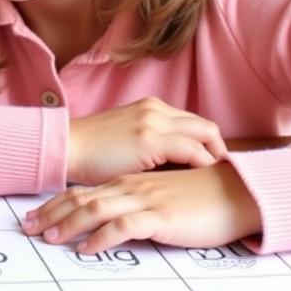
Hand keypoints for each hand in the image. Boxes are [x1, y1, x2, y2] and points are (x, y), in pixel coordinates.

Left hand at [22, 161, 262, 252]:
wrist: (236, 192)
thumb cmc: (203, 198)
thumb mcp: (163, 198)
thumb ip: (140, 206)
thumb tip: (118, 222)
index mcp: (129, 182)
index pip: (84, 192)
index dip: (57, 203)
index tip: (36, 216)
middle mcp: (131, 187)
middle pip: (81, 199)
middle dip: (51, 213)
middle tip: (28, 228)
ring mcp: (144, 199)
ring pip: (95, 209)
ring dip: (68, 225)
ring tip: (48, 239)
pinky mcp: (160, 215)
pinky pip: (124, 226)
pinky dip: (101, 238)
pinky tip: (86, 249)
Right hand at [67, 97, 226, 184]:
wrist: (68, 148)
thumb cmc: (93, 151)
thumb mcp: (129, 139)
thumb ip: (153, 144)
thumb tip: (179, 167)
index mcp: (150, 107)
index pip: (194, 122)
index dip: (208, 144)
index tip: (215, 165)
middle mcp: (156, 108)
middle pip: (206, 126)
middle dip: (220, 150)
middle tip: (223, 176)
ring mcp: (154, 121)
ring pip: (206, 134)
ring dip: (216, 157)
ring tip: (219, 181)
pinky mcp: (150, 139)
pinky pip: (193, 151)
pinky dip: (205, 165)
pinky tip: (203, 183)